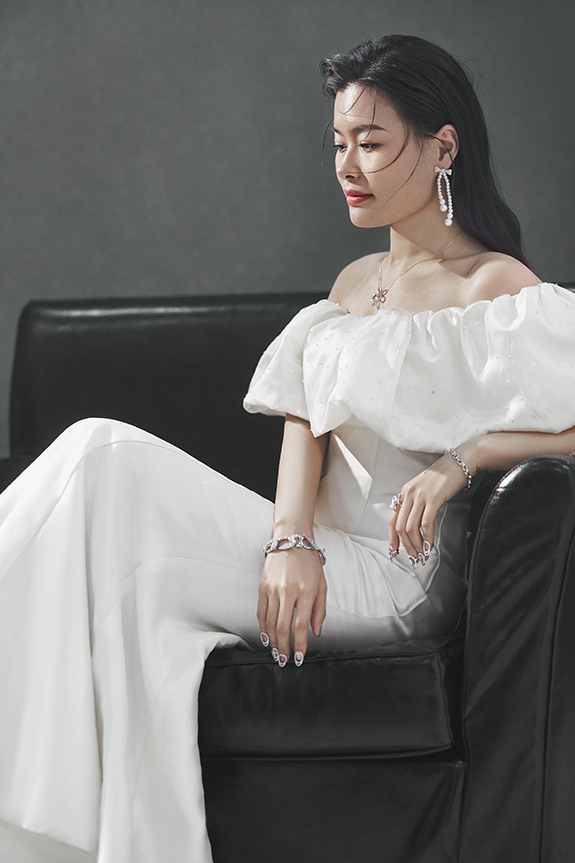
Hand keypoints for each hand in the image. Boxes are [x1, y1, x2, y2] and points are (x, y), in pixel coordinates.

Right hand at [257, 547, 326, 665]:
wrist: (291, 540)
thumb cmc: (310, 563)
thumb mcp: (322, 585)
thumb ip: (319, 610)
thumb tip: (316, 632)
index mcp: (306, 591)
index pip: (301, 625)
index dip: (300, 644)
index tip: (299, 657)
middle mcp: (288, 591)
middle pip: (283, 627)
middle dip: (284, 647)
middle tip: (284, 660)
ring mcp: (273, 589)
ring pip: (271, 622)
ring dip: (273, 641)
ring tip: (276, 652)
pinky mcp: (263, 586)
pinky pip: (261, 612)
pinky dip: (263, 627)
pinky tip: (266, 637)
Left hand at [388, 450, 471, 560]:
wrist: (460, 462)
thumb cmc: (444, 476)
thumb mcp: (423, 488)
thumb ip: (416, 502)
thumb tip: (413, 524)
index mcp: (404, 492)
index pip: (393, 519)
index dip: (393, 537)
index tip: (395, 550)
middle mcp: (409, 494)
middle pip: (400, 526)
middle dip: (406, 545)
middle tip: (414, 557)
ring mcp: (420, 496)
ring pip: (411, 527)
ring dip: (416, 544)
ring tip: (422, 554)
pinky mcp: (433, 498)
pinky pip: (426, 523)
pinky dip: (427, 537)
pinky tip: (430, 545)